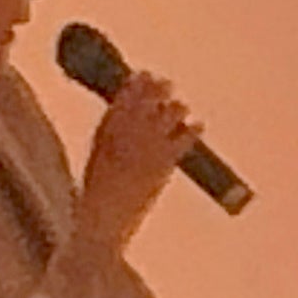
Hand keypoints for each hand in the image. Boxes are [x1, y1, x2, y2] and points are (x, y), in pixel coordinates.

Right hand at [73, 71, 199, 253]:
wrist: (102, 222)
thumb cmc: (97, 201)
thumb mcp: (98, 168)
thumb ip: (109, 147)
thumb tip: (121, 134)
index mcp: (102, 138)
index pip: (119, 103)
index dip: (132, 87)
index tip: (141, 74)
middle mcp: (123, 138)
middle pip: (143, 104)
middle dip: (155, 90)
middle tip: (165, 82)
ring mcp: (143, 150)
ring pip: (164, 118)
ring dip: (175, 109)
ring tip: (181, 105)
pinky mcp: (161, 165)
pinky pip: (181, 141)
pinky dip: (191, 131)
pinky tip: (199, 125)